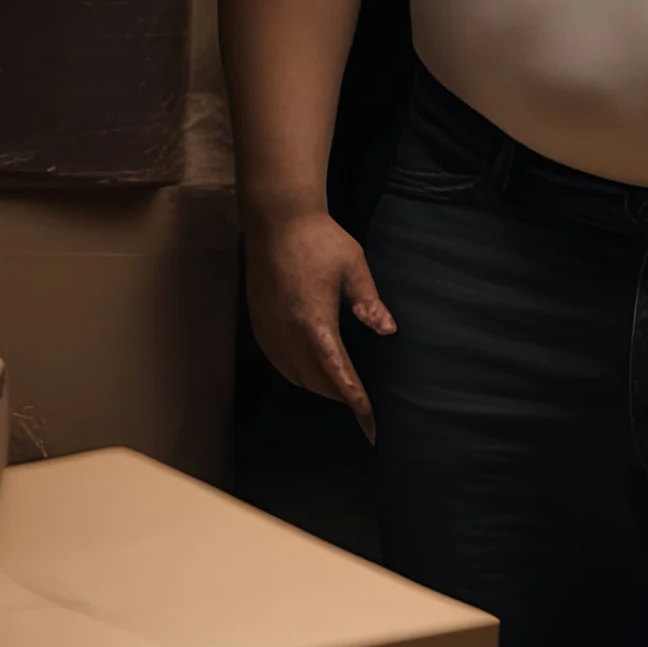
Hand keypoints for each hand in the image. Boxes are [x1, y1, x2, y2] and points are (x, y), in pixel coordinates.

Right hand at [244, 208, 395, 444]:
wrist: (276, 220)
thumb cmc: (320, 239)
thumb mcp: (354, 266)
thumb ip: (369, 302)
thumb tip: (388, 331)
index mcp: (315, 323)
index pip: (339, 377)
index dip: (357, 405)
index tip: (371, 426)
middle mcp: (288, 334)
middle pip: (317, 383)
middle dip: (342, 398)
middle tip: (365, 405)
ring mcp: (270, 331)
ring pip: (296, 377)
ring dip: (320, 387)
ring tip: (343, 389)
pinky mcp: (259, 324)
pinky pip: (280, 363)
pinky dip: (298, 374)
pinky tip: (312, 368)